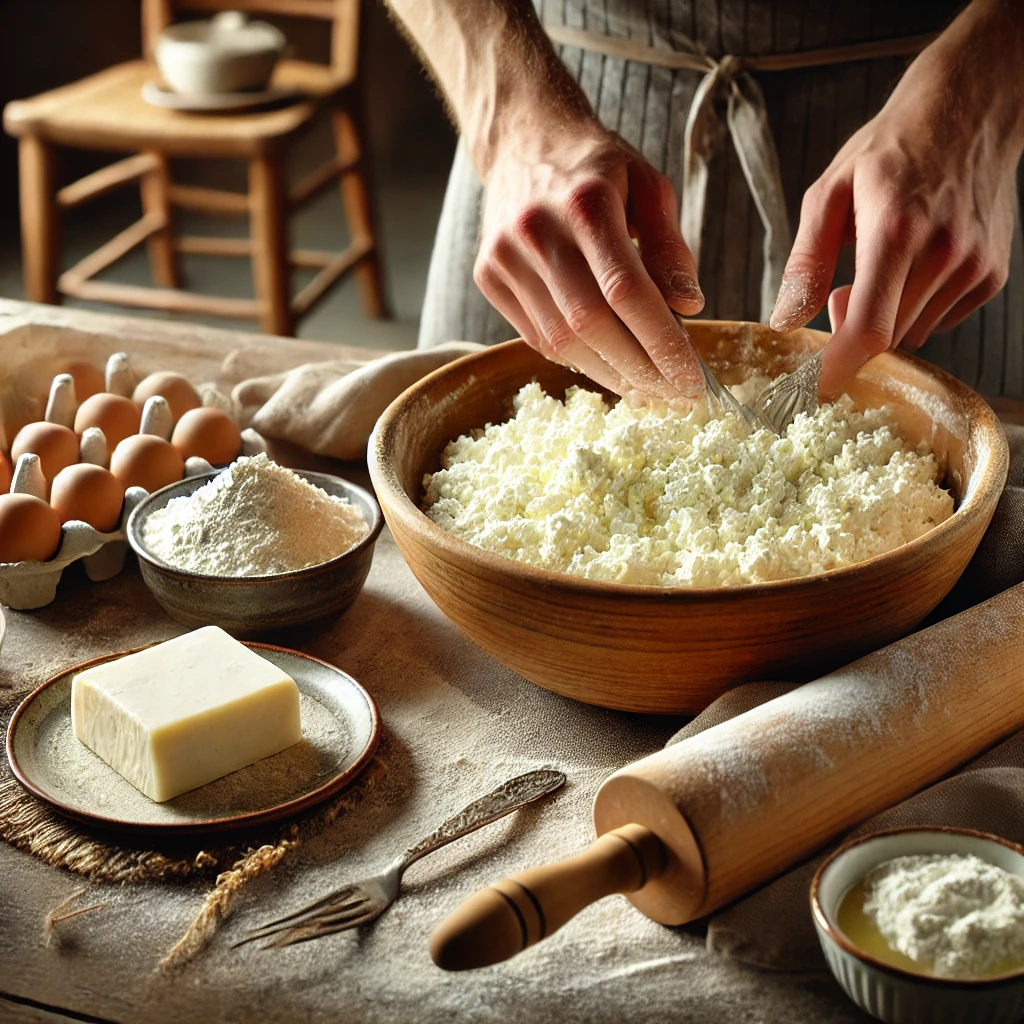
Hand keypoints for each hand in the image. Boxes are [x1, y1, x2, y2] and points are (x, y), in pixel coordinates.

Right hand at [474, 127, 705, 398]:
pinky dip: (576, 358)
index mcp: (585, 202)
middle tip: (672, 393)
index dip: (661, 342)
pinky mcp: (488, 276)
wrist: (524, 141)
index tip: (690, 377)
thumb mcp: (648, 187)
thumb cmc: (596, 167)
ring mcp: (504, 257)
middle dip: (638, 368)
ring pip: (560, 340)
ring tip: (644, 387)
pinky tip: (607, 365)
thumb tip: (689, 306)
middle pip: (591, 324)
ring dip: (608, 372)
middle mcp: (537, 231)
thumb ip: (670, 247)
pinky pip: (536, 336)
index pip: (627, 291)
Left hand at [770, 2, 1023, 395]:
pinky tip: (914, 265)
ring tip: (882, 265)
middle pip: (884, 338)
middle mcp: (943, 253)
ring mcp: (974, 267)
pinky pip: (938, 320)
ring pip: (911, 333)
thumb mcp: (829, 193)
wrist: (970, 111)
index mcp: (896, 231)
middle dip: (852, 330)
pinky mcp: (991, 275)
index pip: (868, 327)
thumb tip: (784, 322)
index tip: (810, 388)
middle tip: (843, 290)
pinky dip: (914, 308)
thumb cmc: (891, 149)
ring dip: (885, 318)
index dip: (837, 368)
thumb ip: (805, 263)